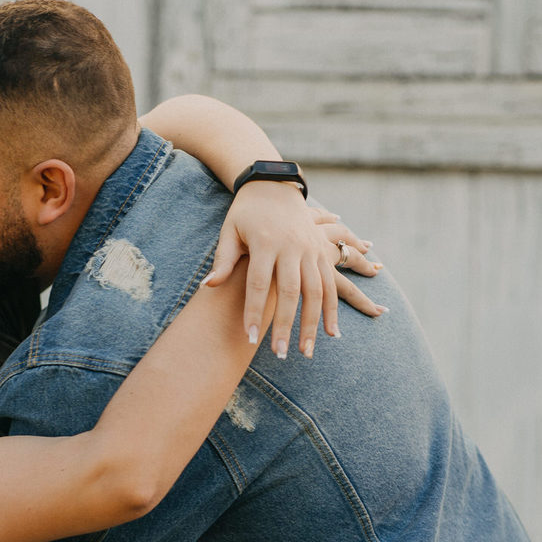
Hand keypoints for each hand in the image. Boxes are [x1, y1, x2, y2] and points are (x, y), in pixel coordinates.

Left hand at [206, 183, 383, 356]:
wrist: (274, 187)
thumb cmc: (245, 214)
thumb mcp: (229, 231)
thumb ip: (222, 260)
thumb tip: (209, 286)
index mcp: (265, 242)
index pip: (258, 283)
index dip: (253, 311)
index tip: (249, 338)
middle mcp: (291, 247)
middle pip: (290, 292)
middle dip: (284, 325)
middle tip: (279, 354)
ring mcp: (311, 250)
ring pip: (316, 292)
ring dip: (312, 324)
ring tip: (305, 352)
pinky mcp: (322, 253)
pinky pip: (331, 285)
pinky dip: (332, 310)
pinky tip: (330, 334)